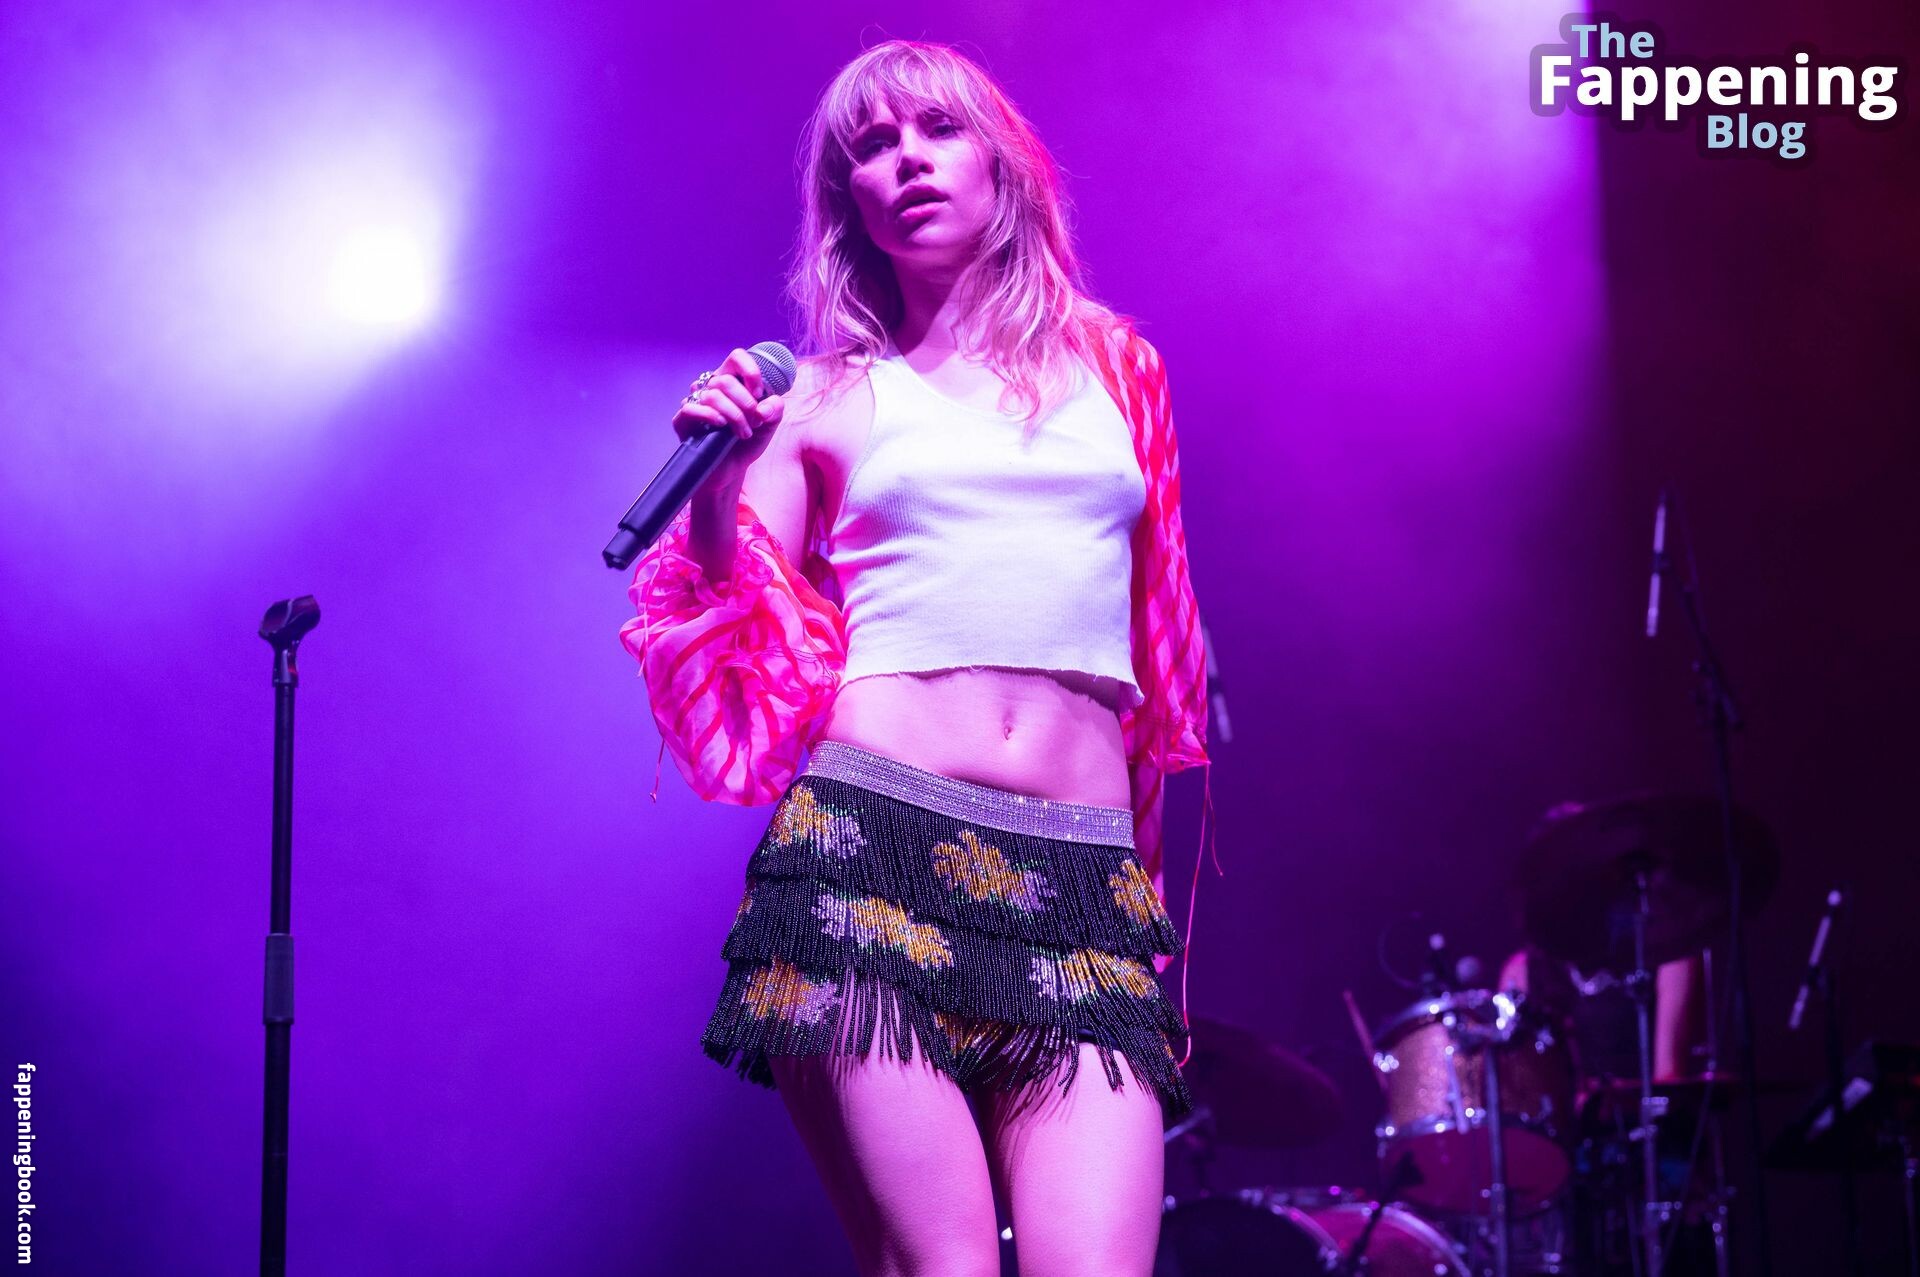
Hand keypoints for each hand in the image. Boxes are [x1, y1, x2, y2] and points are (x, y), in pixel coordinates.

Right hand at [672, 347, 787, 495]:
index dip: (750, 371)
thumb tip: (762, 407)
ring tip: (744, 434)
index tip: (759, 393)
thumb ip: (775, 409)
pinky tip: (721, 426)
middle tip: (756, 422)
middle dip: (746, 403)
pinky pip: (691, 408)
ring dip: (734, 416)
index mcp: (732, 382)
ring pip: (712, 395)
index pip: (736, 357)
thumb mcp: (770, 424)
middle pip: (725, 380)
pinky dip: (709, 415)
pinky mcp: (682, 420)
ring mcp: (695, 402)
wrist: (731, 470)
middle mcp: (711, 388)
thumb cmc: (748, 442)